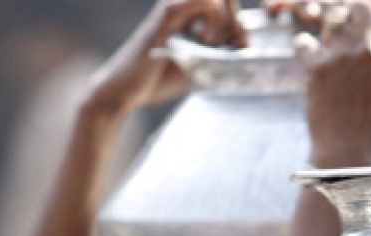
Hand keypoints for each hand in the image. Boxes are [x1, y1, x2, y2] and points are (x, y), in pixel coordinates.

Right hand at [86, 0, 245, 118]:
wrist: (124, 91)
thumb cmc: (157, 80)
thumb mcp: (198, 65)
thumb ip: (218, 52)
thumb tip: (246, 49)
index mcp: (189, 13)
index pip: (226, 2)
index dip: (240, 21)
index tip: (242, 45)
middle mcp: (182, 3)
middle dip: (238, 22)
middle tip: (237, 46)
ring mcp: (174, 4)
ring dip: (228, 20)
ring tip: (217, 45)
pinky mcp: (167, 12)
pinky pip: (204, 1)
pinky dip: (214, 21)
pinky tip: (205, 42)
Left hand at [295, 1, 370, 168]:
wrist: (349, 151)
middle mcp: (369, 50)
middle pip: (364, 9)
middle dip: (358, 13)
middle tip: (352, 23)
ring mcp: (341, 56)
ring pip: (333, 18)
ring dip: (331, 26)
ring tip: (328, 36)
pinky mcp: (317, 68)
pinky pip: (304, 43)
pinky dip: (303, 45)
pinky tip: (305, 48)